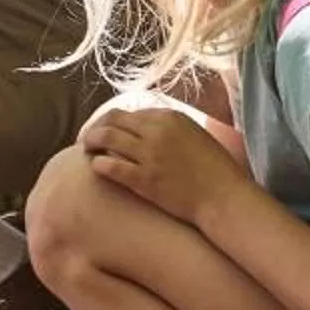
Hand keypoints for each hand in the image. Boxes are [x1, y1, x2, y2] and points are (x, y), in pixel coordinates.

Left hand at [79, 93, 252, 225]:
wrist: (223, 197)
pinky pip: (110, 166)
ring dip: (91, 141)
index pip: (130, 112)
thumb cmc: (214, 169)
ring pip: (106, 138)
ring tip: (86, 148)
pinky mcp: (143, 179)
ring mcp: (149, 155)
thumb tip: (145, 125)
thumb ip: (169, 127)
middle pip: (112, 119)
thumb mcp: (194, 134)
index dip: (114, 121)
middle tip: (88, 137)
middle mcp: (156, 131)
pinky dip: (98, 163)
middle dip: (96, 126)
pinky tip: (95, 166)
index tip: (106, 128)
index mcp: (170, 116)